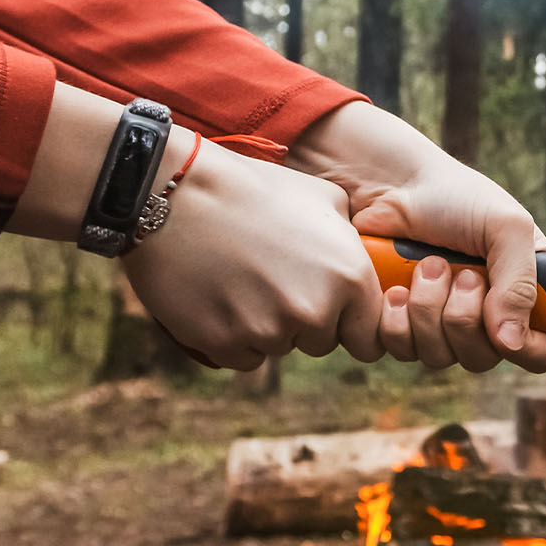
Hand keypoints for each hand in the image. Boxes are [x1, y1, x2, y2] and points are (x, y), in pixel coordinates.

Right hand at [123, 131, 384, 370]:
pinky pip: (240, 355)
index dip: (351, 325)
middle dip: (306, 322)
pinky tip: (219, 294)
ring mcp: (268, 330)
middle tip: (276, 280)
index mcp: (349, 277)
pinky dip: (231, 336)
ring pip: (279, 347)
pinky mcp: (223, 343)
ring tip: (242, 278)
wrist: (177, 192)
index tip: (335, 314)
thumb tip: (365, 268)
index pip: (369, 338)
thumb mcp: (324, 201)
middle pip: (322, 342)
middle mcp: (315, 311)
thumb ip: (351, 245)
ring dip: (266, 326)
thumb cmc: (253, 189)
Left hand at [287, 102, 545, 373]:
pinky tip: (396, 288)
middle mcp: (484, 317)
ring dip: (429, 311)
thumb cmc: (456, 197)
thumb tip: (511, 344)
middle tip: (460, 274)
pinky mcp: (400, 325)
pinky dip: (396, 321)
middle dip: (464, 317)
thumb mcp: (506, 227)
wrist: (390, 184)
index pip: (540, 351)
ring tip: (426, 266)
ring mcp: (440, 325)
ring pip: (440, 357)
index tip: (504, 325)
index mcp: (522, 294)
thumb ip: (520, 284)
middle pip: (483, 359)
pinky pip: (402, 350)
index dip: (526, 349)